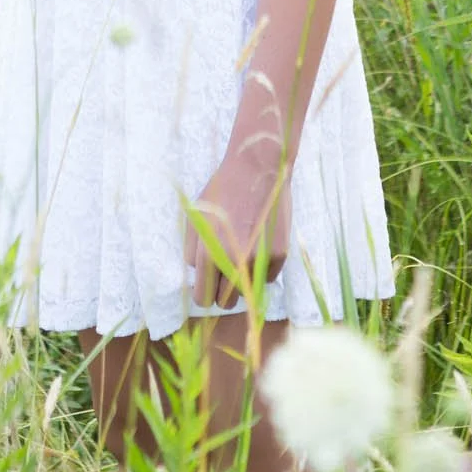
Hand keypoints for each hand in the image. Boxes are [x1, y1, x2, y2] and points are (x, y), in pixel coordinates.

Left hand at [183, 152, 290, 310]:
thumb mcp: (196, 217)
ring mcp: (258, 260)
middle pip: (226, 302)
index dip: (204, 295)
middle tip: (226, 275)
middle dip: (224, 292)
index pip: (203, 298)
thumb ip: (192, 250)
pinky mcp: (279, 255)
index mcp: (208, 254)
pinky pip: (268, 278)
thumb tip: (197, 274)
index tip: (209, 288)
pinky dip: (263, 269)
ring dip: (245, 281)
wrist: (258, 169)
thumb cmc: (222, 190)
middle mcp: (233, 262)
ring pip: (249, 292)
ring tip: (243, 256)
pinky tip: (260, 245)